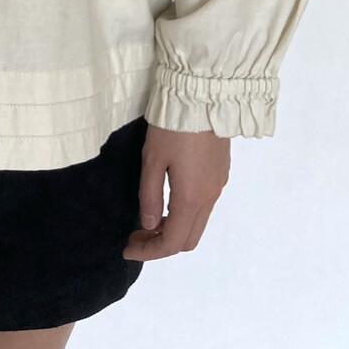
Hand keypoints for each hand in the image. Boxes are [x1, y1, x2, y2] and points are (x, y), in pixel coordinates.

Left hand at [121, 123, 229, 260]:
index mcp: (191, 198)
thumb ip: (150, 196)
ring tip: (148, 220)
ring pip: (197, 224)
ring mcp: (218, 185)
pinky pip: (204, 207)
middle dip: (160, 244)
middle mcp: (209, 197)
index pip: (172, 242)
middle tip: (135, 234)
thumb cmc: (173, 127)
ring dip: (173, 230)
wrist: (204, 96)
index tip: (127, 248)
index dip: (148, 252)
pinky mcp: (221, 173)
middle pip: (188, 239)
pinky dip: (184, 215)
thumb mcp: (152, 160)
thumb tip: (149, 225)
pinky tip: (167, 202)